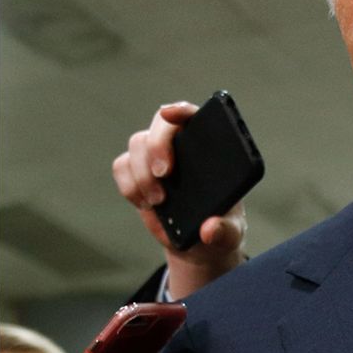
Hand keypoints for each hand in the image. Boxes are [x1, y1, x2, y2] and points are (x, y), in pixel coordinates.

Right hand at [112, 101, 247, 299]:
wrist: (199, 242)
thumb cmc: (221, 227)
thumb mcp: (231, 232)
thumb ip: (224, 230)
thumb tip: (208, 229)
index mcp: (209, 145)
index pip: (193, 115)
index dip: (180, 110)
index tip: (170, 115)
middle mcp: (180, 143)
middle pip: (160, 126)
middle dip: (157, 146)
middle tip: (164, 175)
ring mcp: (155, 156)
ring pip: (137, 145)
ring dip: (143, 174)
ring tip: (159, 202)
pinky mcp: (136, 173)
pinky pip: (121, 167)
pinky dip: (129, 186)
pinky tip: (146, 205)